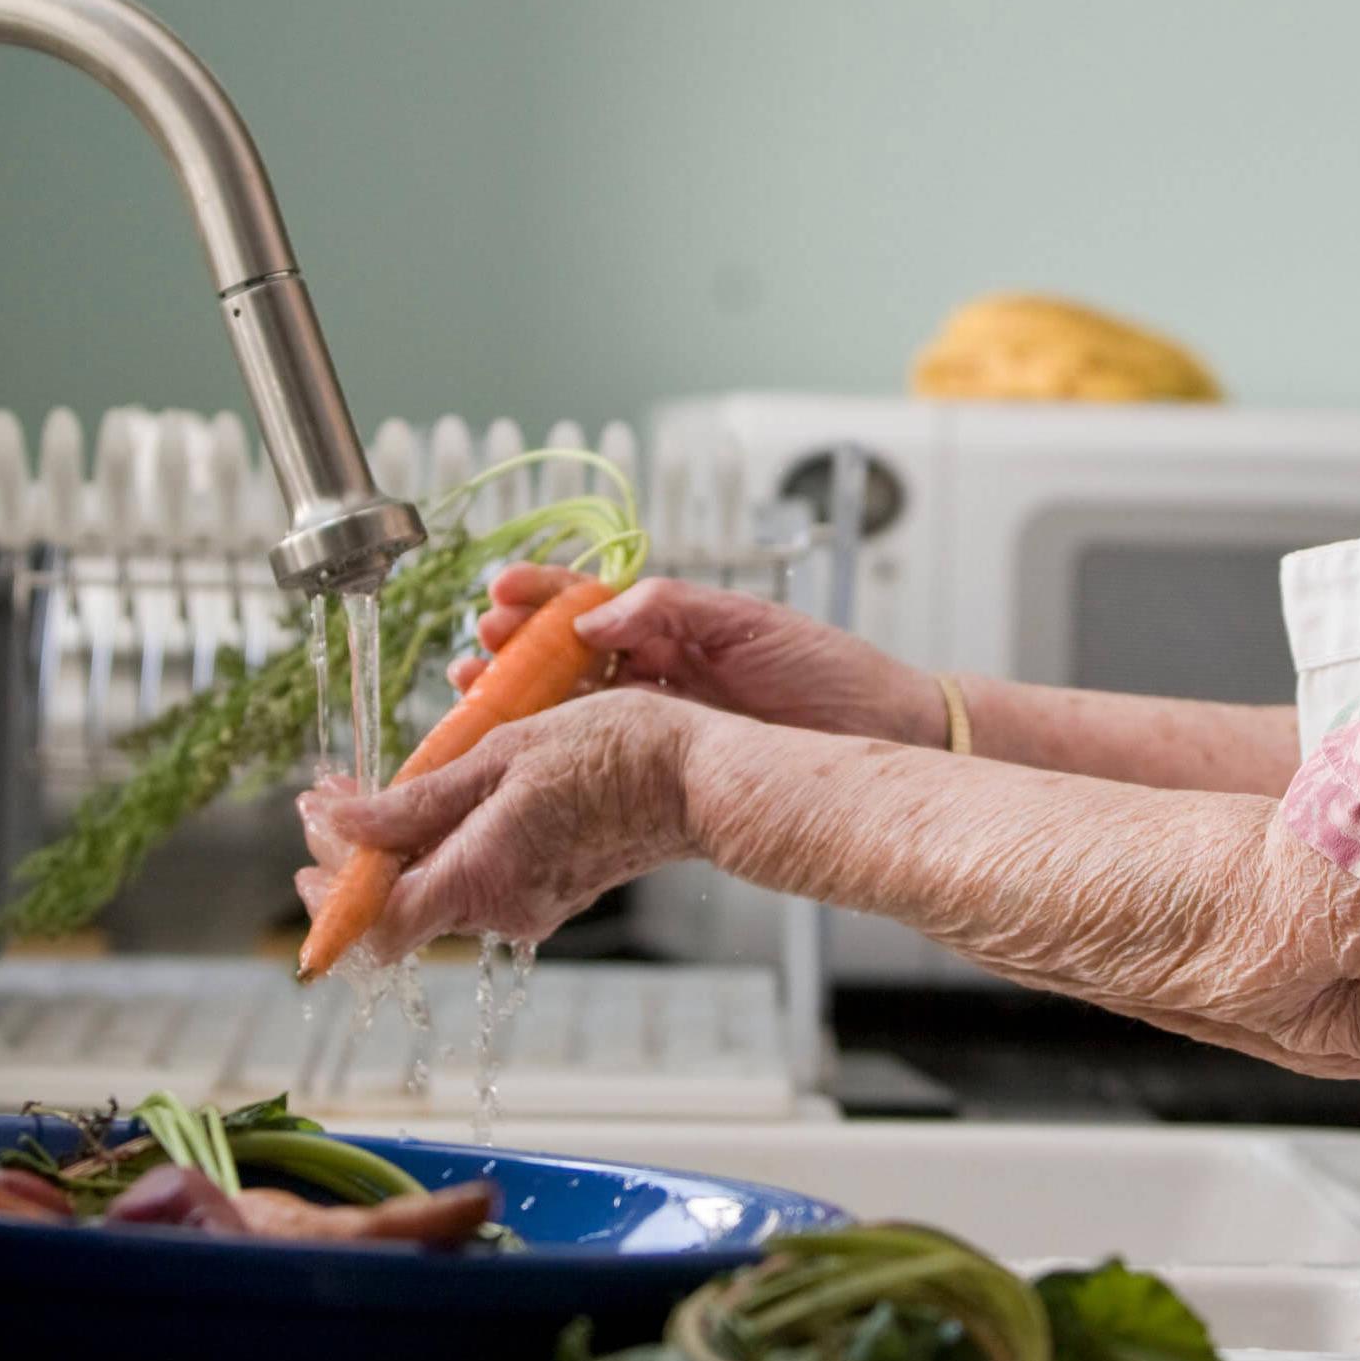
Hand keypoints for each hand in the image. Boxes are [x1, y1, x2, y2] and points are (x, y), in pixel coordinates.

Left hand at [294, 688, 698, 956]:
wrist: (701, 776)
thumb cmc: (616, 751)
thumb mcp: (504, 754)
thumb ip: (417, 799)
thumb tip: (338, 823)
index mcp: (481, 877)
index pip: (374, 926)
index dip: (331, 887)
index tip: (314, 821)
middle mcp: (501, 908)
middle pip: (399, 908)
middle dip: (356, 857)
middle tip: (335, 797)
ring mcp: (529, 906)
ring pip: (436, 891)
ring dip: (401, 846)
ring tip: (388, 787)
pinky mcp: (550, 892)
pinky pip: (477, 880)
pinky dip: (448, 846)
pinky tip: (449, 800)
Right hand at [453, 566, 942, 745]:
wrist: (884, 734)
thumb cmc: (830, 672)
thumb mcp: (750, 623)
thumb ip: (671, 609)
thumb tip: (596, 616)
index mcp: (676, 627)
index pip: (591, 603)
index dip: (543, 596)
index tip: (501, 593)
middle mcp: (658, 672)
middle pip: (565, 657)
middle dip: (513, 650)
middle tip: (477, 650)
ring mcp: (660, 721)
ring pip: (571, 707)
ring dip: (519, 700)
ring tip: (475, 693)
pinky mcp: (670, 767)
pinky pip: (600, 758)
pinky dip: (556, 752)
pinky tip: (521, 752)